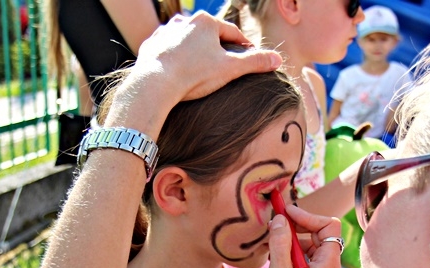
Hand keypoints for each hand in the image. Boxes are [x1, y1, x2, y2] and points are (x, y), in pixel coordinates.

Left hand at [134, 12, 281, 101]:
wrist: (155, 83)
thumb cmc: (194, 75)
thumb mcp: (230, 69)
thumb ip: (254, 63)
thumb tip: (277, 59)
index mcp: (206, 22)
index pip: (232, 33)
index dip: (243, 45)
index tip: (250, 55)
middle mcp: (184, 21)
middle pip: (208, 34)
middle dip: (218, 47)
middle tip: (226, 62)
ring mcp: (165, 32)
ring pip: (187, 40)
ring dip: (195, 50)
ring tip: (201, 66)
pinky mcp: (151, 44)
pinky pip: (168, 50)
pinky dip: (176, 58)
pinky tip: (179, 70)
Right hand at [262, 206, 342, 267]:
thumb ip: (280, 244)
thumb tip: (280, 219)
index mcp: (328, 265)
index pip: (328, 225)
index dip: (308, 216)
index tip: (285, 213)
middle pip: (320, 233)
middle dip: (299, 226)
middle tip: (275, 225)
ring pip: (311, 246)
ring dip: (292, 241)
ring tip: (271, 246)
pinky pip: (306, 260)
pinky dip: (291, 255)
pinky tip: (274, 261)